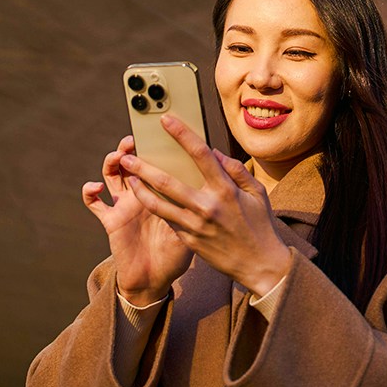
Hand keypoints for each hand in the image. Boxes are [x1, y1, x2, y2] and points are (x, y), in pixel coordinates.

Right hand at [82, 136, 192, 305]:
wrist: (155, 281)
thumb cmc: (177, 255)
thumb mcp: (194, 229)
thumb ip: (200, 206)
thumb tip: (214, 180)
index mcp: (162, 193)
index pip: (160, 162)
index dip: (157, 146)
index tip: (162, 128)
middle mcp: (142, 194)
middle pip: (134, 162)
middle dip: (131, 147)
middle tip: (134, 139)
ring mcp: (125, 205)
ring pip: (113, 174)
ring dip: (112, 161)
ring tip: (118, 156)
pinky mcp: (111, 219)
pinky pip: (94, 203)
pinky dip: (90, 192)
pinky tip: (95, 186)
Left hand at [120, 114, 292, 296]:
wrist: (259, 265)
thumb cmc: (260, 225)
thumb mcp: (257, 193)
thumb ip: (236, 170)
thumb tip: (215, 153)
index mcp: (225, 190)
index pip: (200, 155)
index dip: (182, 134)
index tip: (166, 120)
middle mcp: (207, 206)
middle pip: (167, 181)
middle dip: (144, 167)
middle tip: (127, 156)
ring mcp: (195, 225)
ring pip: (158, 204)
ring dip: (140, 189)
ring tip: (128, 177)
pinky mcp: (189, 240)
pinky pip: (167, 220)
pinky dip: (155, 207)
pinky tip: (144, 198)